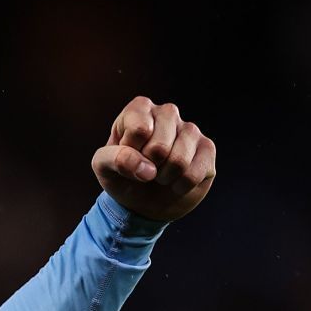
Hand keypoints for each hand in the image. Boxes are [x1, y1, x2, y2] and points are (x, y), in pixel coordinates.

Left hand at [91, 96, 215, 222]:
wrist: (142, 201)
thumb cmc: (122, 176)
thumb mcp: (103, 168)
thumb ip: (113, 159)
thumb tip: (146, 167)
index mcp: (139, 109)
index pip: (139, 130)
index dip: (130, 154)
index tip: (127, 157)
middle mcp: (167, 113)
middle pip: (160, 147)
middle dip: (148, 168)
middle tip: (145, 169)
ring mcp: (190, 129)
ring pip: (179, 161)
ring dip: (164, 178)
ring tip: (159, 175)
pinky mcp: (207, 148)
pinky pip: (193, 174)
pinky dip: (179, 187)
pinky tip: (175, 182)